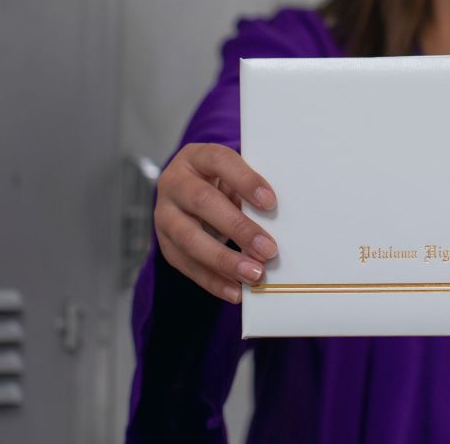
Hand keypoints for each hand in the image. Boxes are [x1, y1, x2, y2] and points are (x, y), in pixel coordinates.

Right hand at [153, 143, 278, 303]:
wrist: (188, 195)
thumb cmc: (222, 184)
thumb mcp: (233, 177)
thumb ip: (251, 192)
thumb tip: (285, 222)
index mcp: (196, 157)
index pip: (219, 160)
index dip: (245, 180)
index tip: (271, 202)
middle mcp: (174, 182)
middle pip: (203, 202)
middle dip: (238, 228)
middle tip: (269, 250)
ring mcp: (164, 213)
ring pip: (189, 238)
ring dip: (224, 260)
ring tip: (254, 275)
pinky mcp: (164, 243)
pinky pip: (186, 264)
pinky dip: (212, 281)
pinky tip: (236, 292)